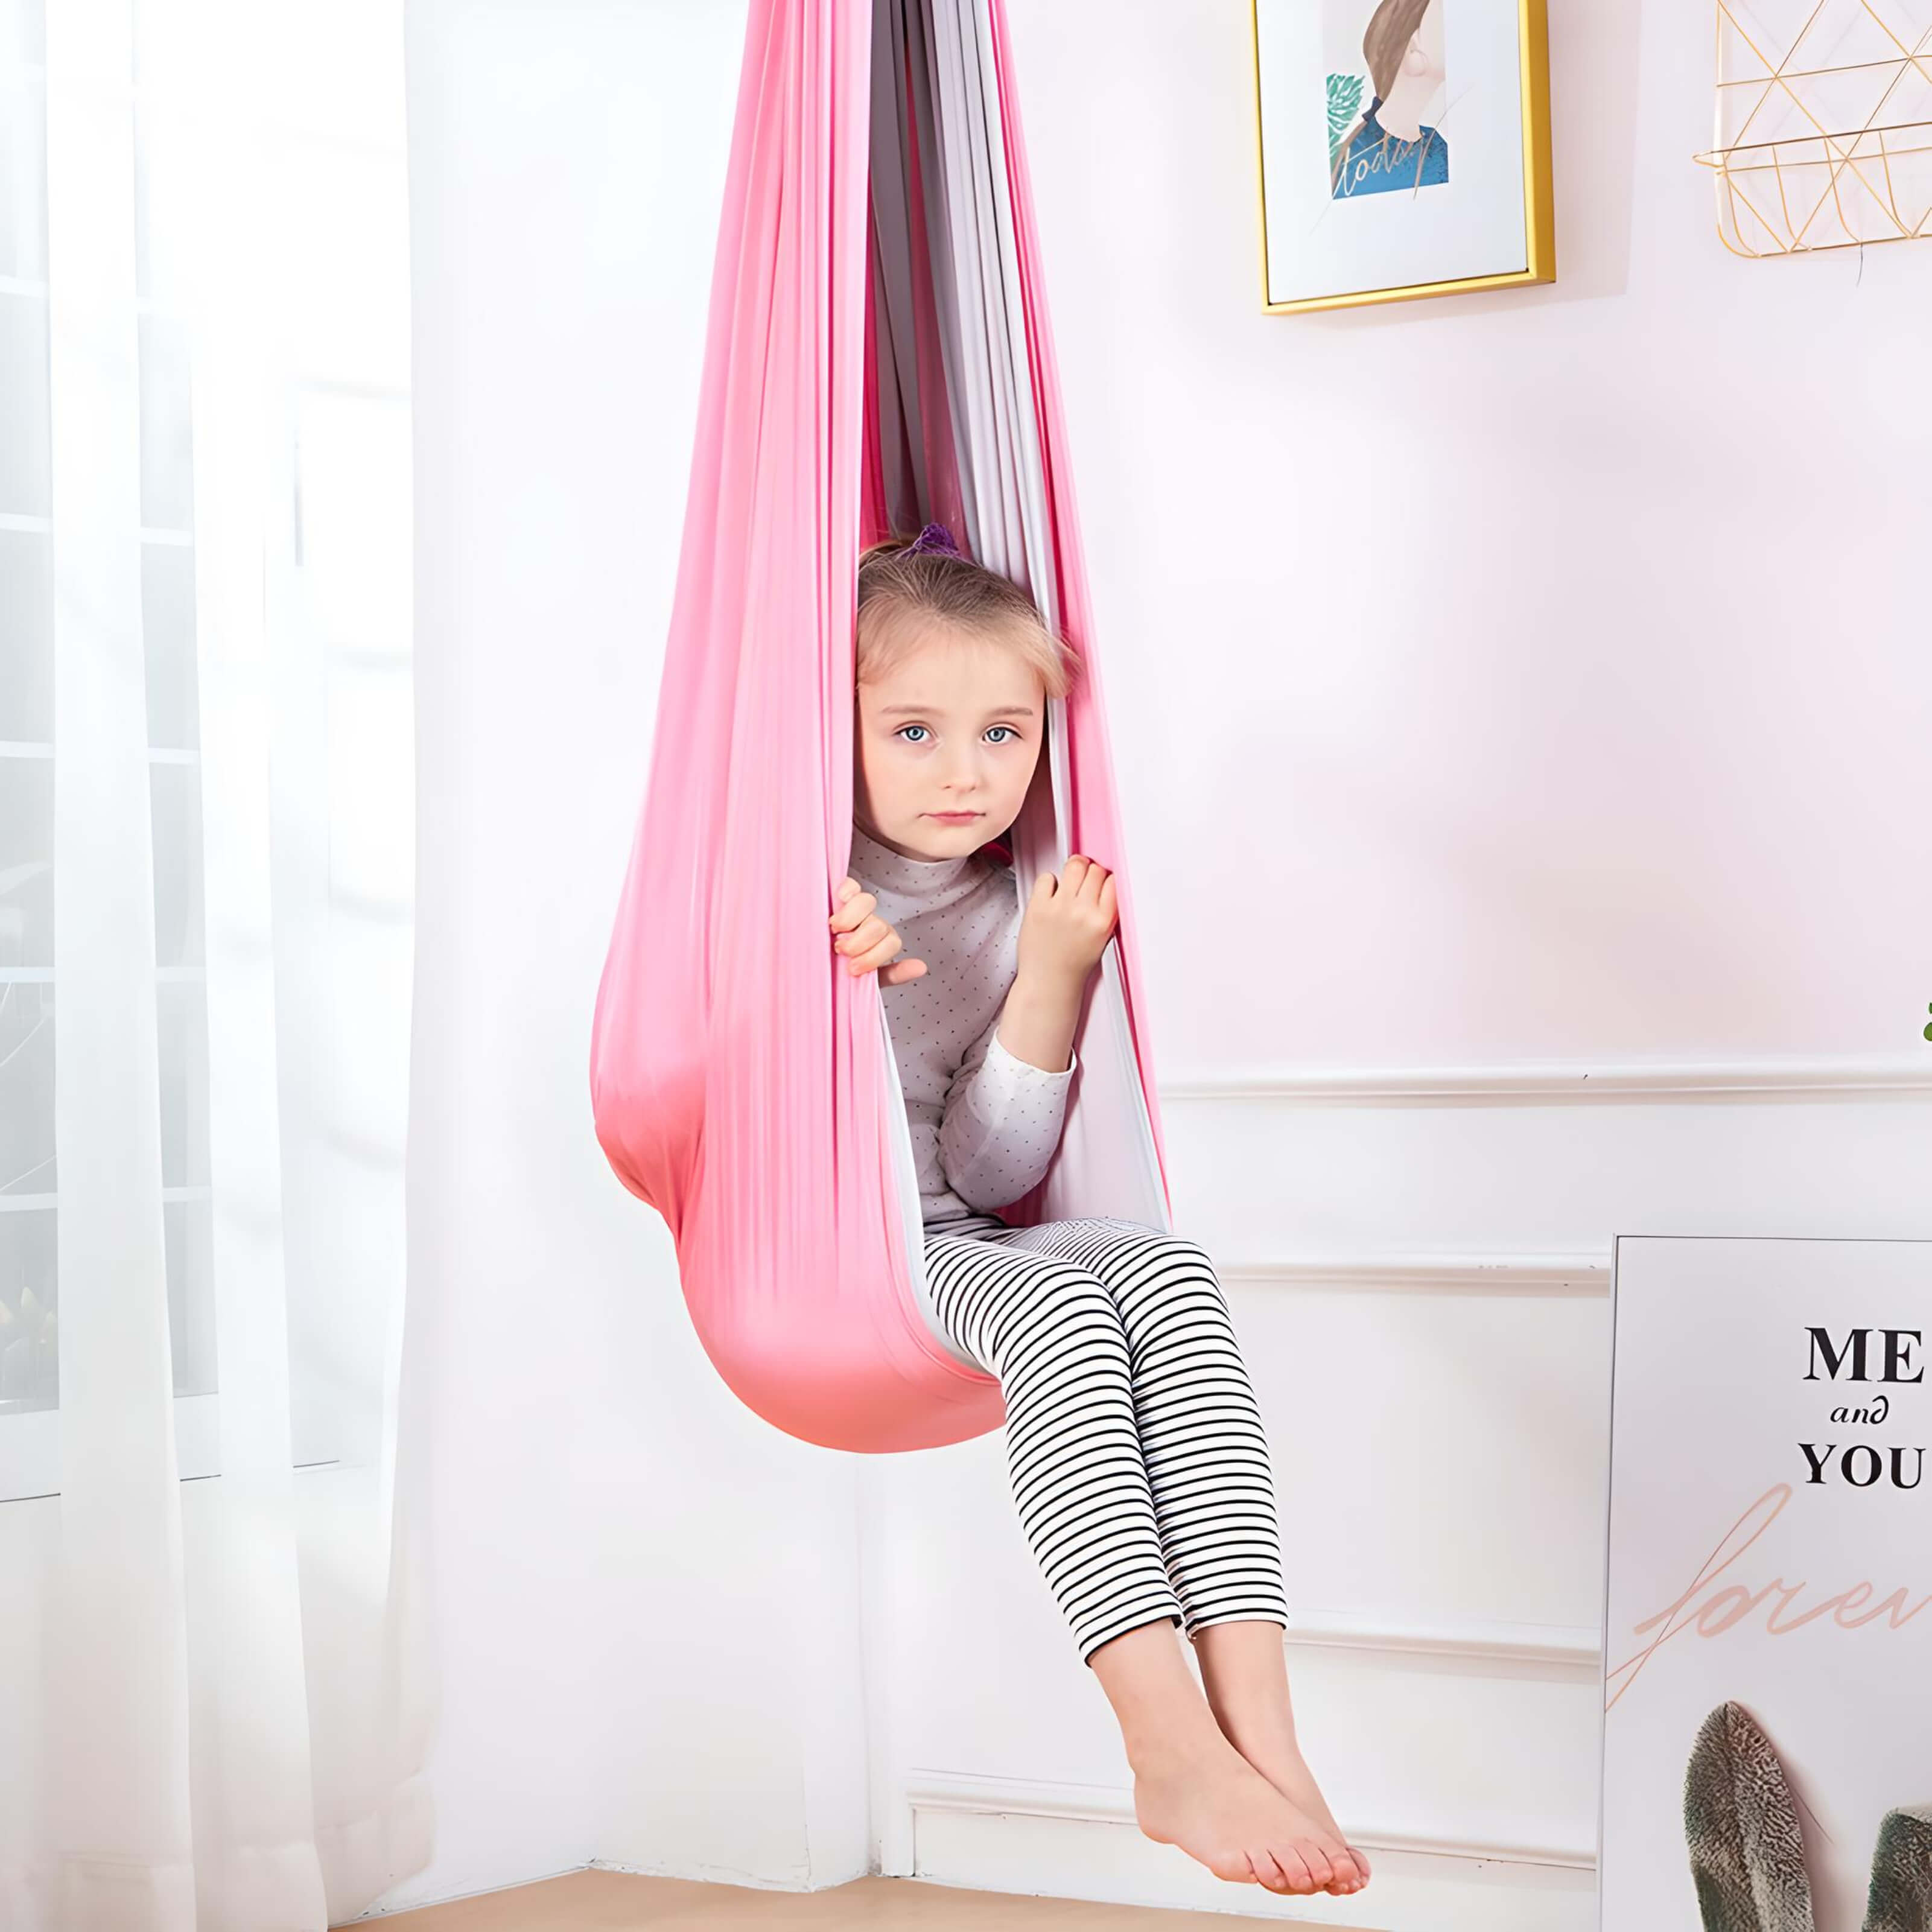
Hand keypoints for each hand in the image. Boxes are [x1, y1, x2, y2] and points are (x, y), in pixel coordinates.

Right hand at [828, 876, 927, 984]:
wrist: (814, 967)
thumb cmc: (840, 972)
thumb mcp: (867, 979)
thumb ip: (893, 974)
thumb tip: (921, 967)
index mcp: (882, 941)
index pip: (892, 943)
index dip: (873, 957)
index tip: (852, 969)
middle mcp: (872, 923)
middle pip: (878, 925)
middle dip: (858, 942)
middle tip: (839, 951)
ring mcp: (856, 909)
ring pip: (867, 902)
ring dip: (850, 918)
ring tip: (833, 930)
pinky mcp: (840, 897)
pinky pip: (850, 885)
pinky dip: (846, 890)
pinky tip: (838, 901)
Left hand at [1015, 854, 1116, 991]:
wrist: (1048, 981)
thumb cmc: (1072, 965)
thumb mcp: (1101, 939)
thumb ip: (1105, 912)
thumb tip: (1103, 884)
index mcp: (1103, 922)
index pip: (1113, 882)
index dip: (1107, 879)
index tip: (1101, 882)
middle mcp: (1083, 912)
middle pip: (1094, 870)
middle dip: (1091, 873)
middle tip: (1084, 882)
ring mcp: (1060, 907)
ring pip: (1074, 866)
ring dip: (1073, 870)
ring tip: (1070, 881)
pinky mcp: (1038, 906)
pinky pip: (1047, 877)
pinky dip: (1049, 882)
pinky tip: (1051, 894)